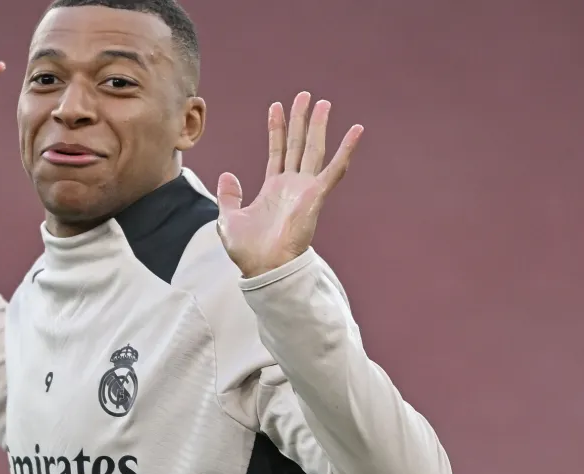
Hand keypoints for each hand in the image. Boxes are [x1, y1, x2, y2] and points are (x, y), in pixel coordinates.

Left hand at [216, 91, 363, 277]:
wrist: (263, 267)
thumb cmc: (248, 251)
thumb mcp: (229, 218)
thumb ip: (229, 195)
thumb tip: (227, 176)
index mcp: (273, 189)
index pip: (277, 151)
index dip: (277, 129)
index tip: (276, 106)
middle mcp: (292, 185)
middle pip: (298, 145)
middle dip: (300, 119)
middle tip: (305, 95)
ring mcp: (305, 189)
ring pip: (314, 150)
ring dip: (319, 126)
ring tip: (323, 102)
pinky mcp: (316, 196)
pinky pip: (334, 169)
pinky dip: (346, 150)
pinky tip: (356, 131)